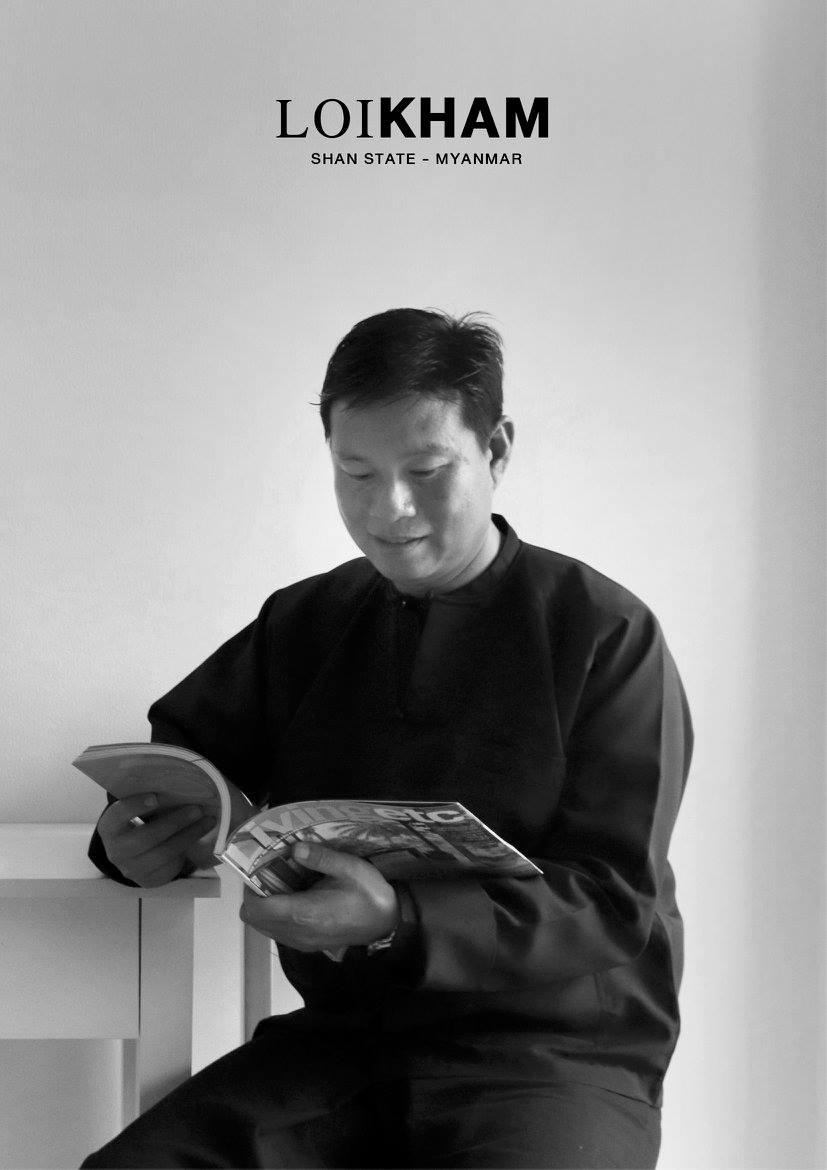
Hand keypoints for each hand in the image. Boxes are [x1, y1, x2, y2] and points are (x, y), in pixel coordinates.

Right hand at [97, 793, 216, 886]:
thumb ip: (148, 801)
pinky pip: (172, 864)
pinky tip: (200, 835)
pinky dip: (188, 847)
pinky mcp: (149, 879)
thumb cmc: (138, 825)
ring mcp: (132, 868)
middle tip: (197, 809)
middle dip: (175, 822)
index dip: (135, 806)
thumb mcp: (136, 814)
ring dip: (190, 834)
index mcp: (110, 828)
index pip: (118, 815)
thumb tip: (178, 784)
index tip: (156, 796)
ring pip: (164, 852)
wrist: (134, 858)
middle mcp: (116, 851)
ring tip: (207, 820)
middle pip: (148, 836)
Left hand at [239, 842, 398, 953]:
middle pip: (254, 920)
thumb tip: (294, 848)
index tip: (260, 869)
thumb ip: (321, 858)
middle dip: (254, 896)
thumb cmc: (368, 893)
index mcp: (304, 913)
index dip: (250, 889)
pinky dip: (276, 917)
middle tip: (269, 874)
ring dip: (265, 907)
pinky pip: (278, 933)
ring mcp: (301, 942)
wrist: (388, 922)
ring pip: (264, 928)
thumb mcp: (350, 867)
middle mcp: (297, 932)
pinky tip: (294, 898)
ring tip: (282, 884)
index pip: (257, 908)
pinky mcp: (307, 946)